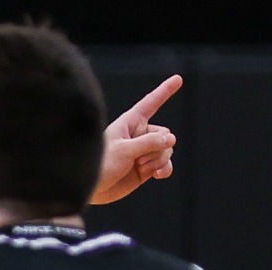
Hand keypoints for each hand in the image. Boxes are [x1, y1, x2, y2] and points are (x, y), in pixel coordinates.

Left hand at [91, 75, 181, 204]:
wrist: (93, 189)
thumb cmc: (101, 165)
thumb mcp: (124, 150)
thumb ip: (149, 143)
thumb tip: (171, 139)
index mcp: (130, 123)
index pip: (150, 103)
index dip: (165, 91)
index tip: (178, 78)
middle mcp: (139, 135)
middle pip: (165, 134)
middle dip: (157, 148)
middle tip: (139, 159)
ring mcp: (144, 152)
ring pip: (167, 149)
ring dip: (158, 160)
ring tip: (140, 167)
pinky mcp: (146, 167)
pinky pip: (166, 164)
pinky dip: (165, 169)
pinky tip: (157, 175)